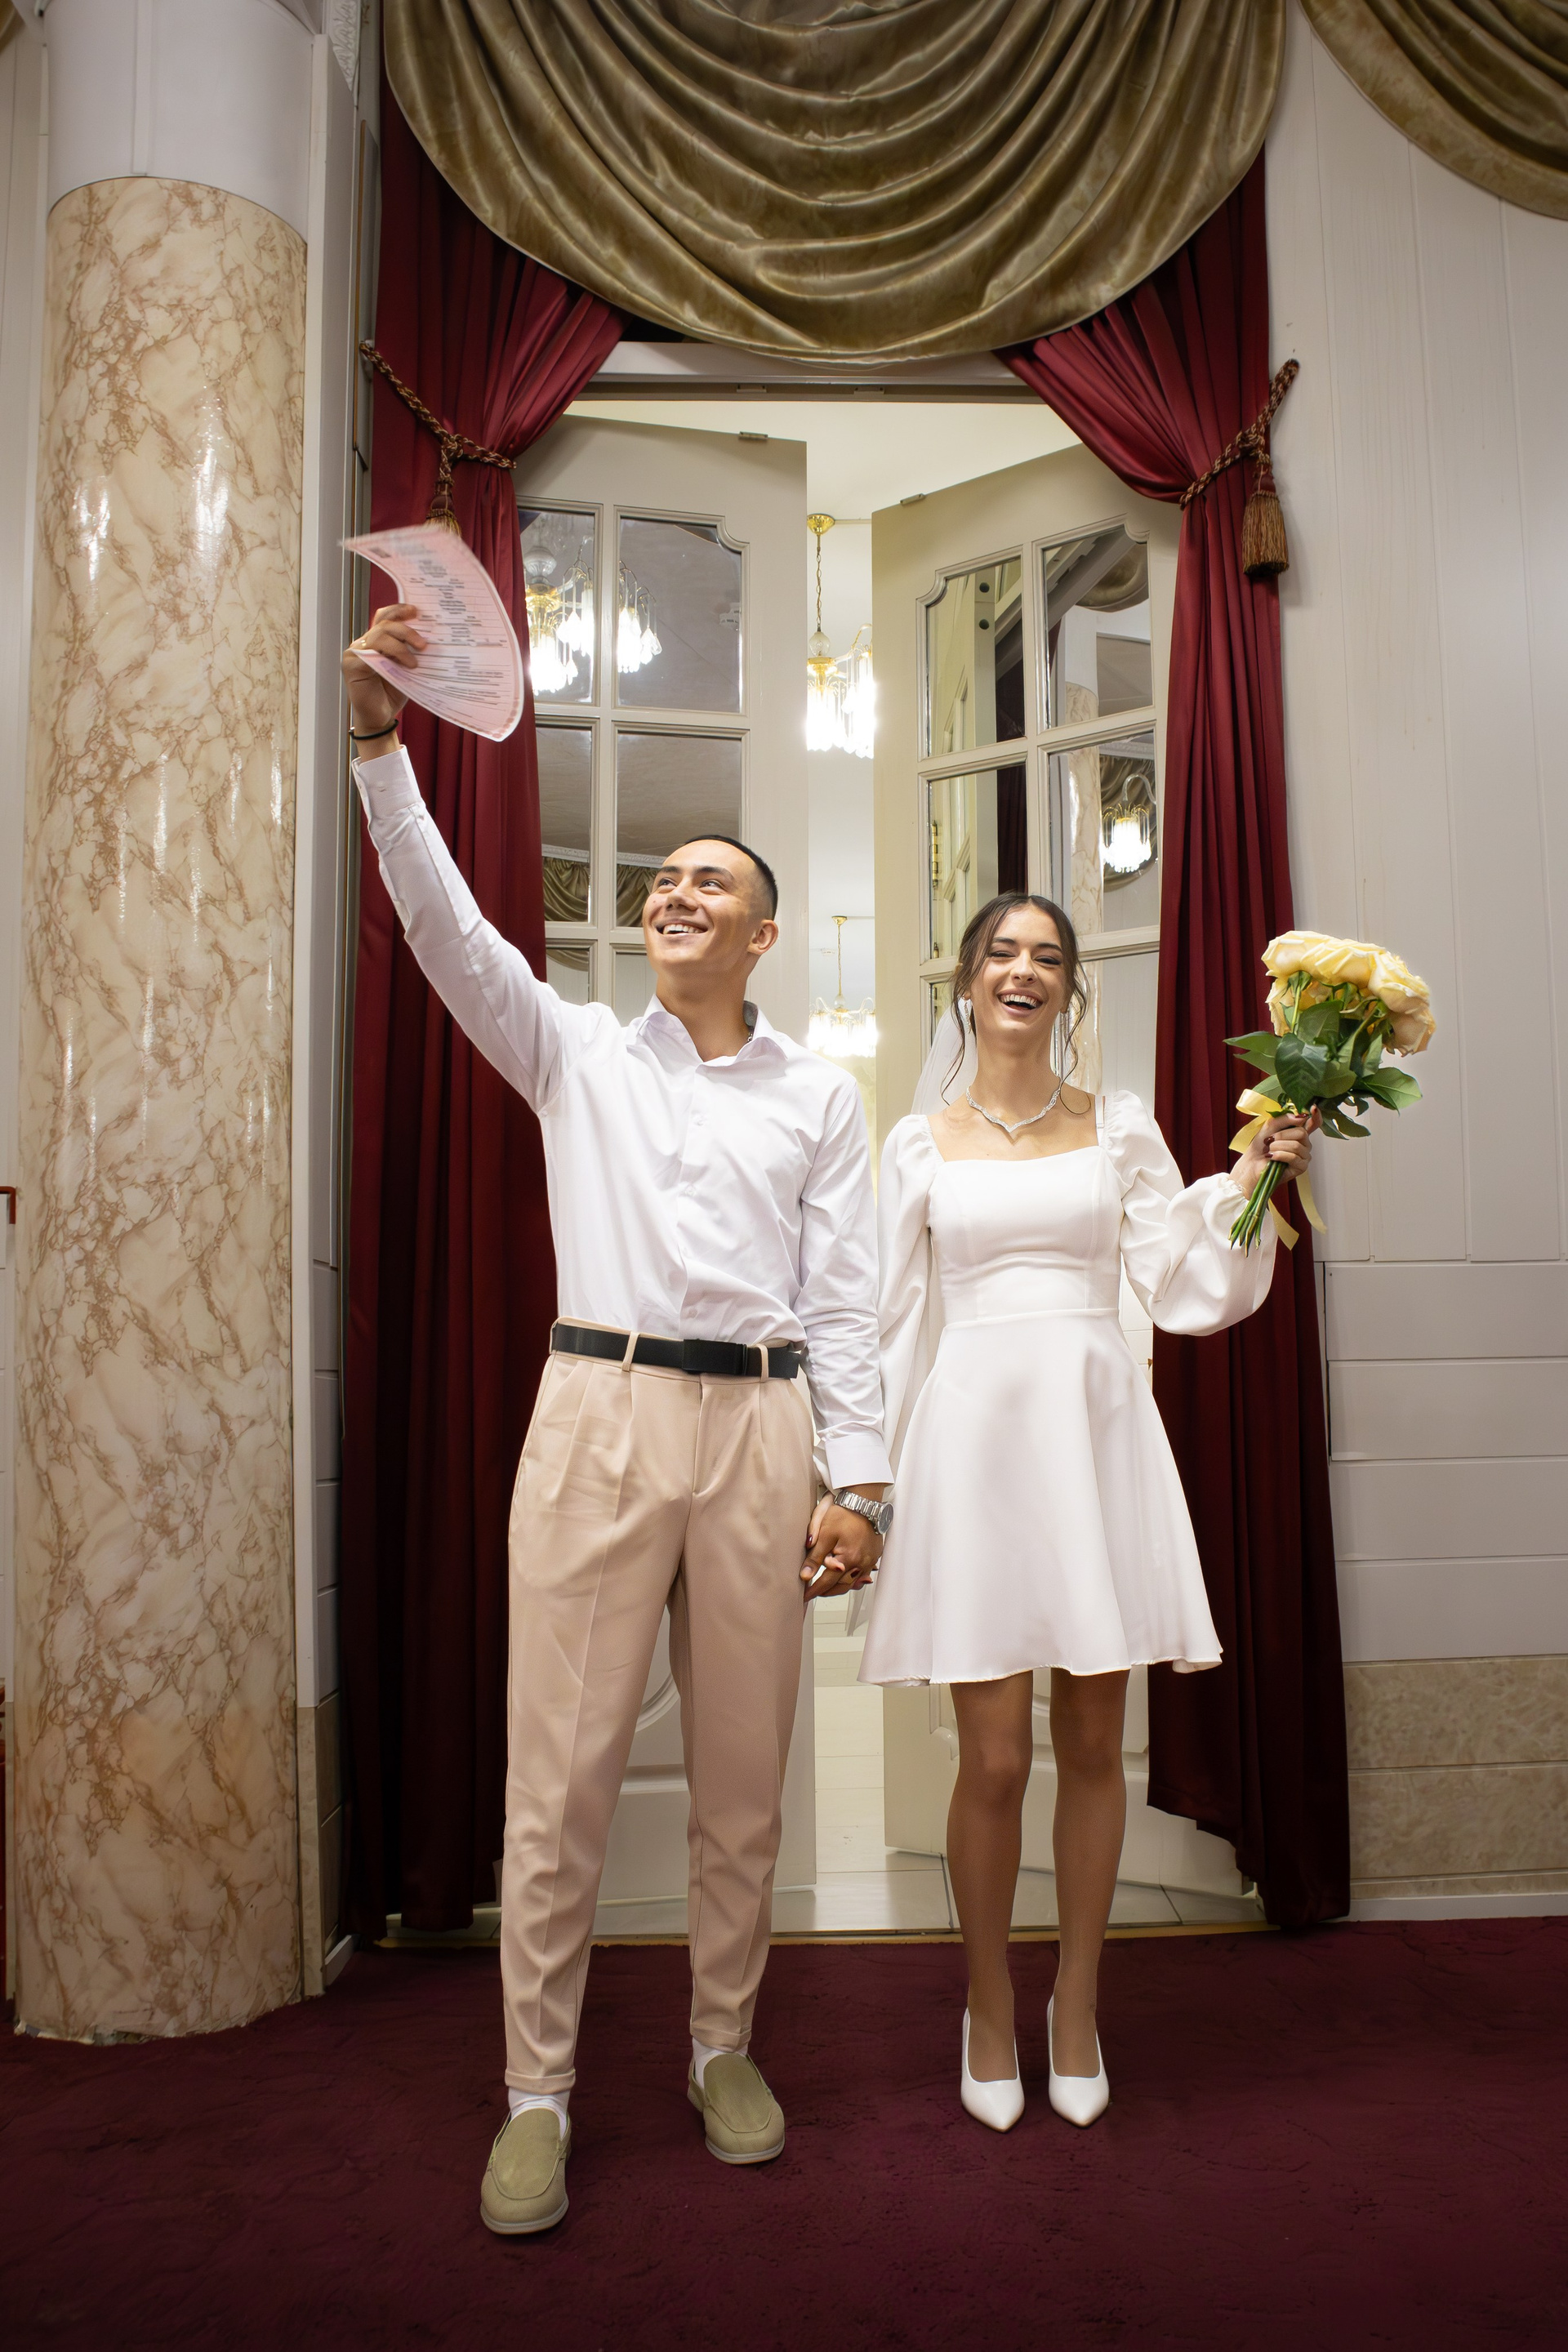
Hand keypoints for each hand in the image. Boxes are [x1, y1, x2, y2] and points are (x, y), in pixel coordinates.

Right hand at [342, 603, 425, 739]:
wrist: (380, 718)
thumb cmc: (393, 693)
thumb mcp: (405, 668)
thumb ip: (409, 651)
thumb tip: (428, 638)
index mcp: (377, 640)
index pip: (384, 617)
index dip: (398, 611)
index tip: (415, 611)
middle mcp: (364, 643)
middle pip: (383, 624)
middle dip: (405, 630)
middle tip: (423, 644)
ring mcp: (355, 653)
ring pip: (378, 636)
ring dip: (399, 646)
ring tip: (414, 662)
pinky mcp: (352, 665)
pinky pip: (370, 654)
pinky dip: (388, 657)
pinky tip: (402, 667)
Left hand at [799, 1494, 883, 1599]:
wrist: (863, 1500)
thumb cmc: (844, 1512)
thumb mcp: (824, 1534)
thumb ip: (814, 1558)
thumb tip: (805, 1576)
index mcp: (847, 1558)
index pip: (827, 1582)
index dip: (814, 1590)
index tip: (805, 1596)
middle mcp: (861, 1562)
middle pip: (842, 1586)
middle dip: (827, 1591)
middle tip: (815, 1593)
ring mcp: (870, 1559)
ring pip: (854, 1582)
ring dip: (840, 1586)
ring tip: (827, 1587)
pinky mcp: (874, 1554)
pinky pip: (863, 1573)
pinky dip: (853, 1578)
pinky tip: (846, 1577)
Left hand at [1234, 1106, 1319, 1193]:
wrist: (1252, 1164)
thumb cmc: (1261, 1146)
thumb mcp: (1270, 1127)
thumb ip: (1284, 1119)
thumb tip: (1301, 1117)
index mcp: (1298, 1133)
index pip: (1313, 1123)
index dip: (1316, 1116)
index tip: (1313, 1108)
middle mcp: (1304, 1144)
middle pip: (1302, 1133)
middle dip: (1282, 1135)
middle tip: (1270, 1140)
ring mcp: (1304, 1156)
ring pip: (1296, 1146)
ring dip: (1278, 1146)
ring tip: (1269, 1150)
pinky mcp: (1301, 1167)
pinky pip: (1294, 1157)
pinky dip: (1280, 1155)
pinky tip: (1271, 1156)